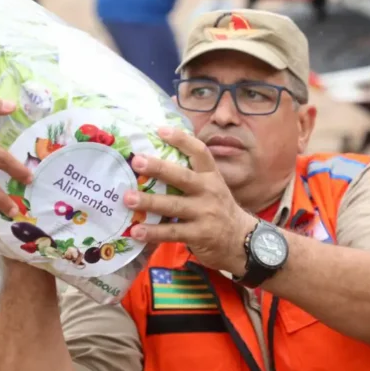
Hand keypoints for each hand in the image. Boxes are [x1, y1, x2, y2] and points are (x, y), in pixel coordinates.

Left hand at [124, 127, 257, 275]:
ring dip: (149, 202)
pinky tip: (135, 231)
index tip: (160, 130)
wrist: (241, 240)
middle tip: (137, 161)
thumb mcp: (213, 188)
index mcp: (211, 176)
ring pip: (174, 206)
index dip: (181, 139)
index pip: (199, 152)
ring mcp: (205, 213)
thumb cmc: (218, 209)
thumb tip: (155, 161)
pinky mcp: (199, 235)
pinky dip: (153, 232)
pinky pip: (172, 232)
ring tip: (128, 199)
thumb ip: (191, 176)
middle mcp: (209, 191)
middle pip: (182, 177)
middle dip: (158, 168)